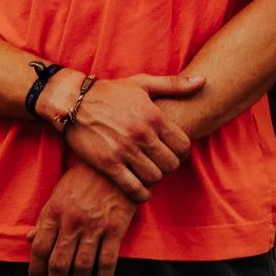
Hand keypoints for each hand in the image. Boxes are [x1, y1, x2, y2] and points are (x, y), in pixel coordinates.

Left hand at [27, 162, 135, 275]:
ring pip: (81, 266)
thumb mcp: (58, 194)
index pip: (39, 249)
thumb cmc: (83, 178)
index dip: (35, 271)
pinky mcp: (115, 229)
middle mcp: (71, 222)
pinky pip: (107, 261)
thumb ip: (44, 219)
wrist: (115, 163)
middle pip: (58, 264)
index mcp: (53, 213)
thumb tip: (28, 240)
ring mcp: (94, 227)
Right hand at [40, 70, 204, 200]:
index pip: (184, 146)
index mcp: (154, 116)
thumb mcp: (143, 83)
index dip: (182, 152)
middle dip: (169, 166)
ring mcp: (124, 151)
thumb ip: (174, 85)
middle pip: (171, 165)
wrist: (72, 101)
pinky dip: (141, 193)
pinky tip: (140, 190)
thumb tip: (204, 82)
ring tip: (148, 172)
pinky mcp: (108, 164)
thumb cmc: (110, 92)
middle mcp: (142, 134)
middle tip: (161, 163)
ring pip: (154, 177)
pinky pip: (133, 188)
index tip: (173, 151)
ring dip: (154, 178)